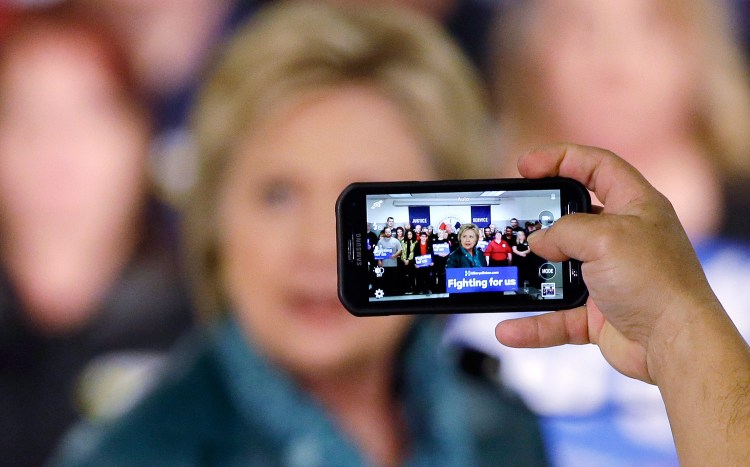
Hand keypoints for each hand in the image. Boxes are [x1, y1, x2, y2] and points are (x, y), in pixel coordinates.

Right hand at [495, 144, 722, 383]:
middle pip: (572, 219)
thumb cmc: (655, 282)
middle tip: (513, 220)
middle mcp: (623, 240)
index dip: (561, 159)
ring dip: (531, 277)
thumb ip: (564, 231)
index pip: (596, 167)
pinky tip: (509, 329)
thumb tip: (539, 242)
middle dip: (541, 220)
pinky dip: (534, 324)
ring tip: (505, 273)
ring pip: (559, 271)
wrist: (675, 345)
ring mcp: (610, 278)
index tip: (525, 166)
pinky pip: (558, 317)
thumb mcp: (604, 238)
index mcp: (635, 207)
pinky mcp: (600, 315)